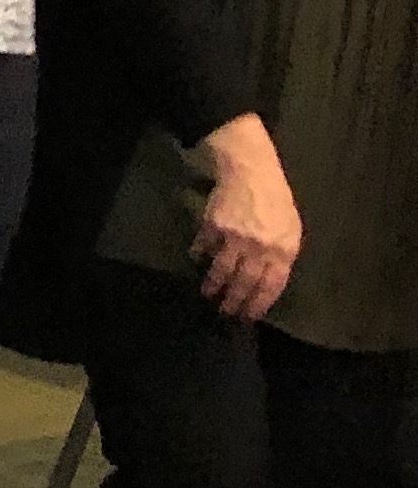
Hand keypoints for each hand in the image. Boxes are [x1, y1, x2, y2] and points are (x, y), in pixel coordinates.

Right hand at [191, 114, 301, 322]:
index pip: (272, 286)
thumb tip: (267, 278)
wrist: (252, 171)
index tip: (250, 315)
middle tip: (225, 311)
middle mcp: (260, 247)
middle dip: (234, 301)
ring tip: (208, 293)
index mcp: (284, 249)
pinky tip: (197, 260)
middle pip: (245, 282)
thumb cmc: (275, 200)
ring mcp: (236, 237)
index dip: (259, 303)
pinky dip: (199, 255)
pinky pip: (205, 247)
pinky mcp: (214, 227)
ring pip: (222, 270)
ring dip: (213, 285)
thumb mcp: (290, 228)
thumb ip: (281, 254)